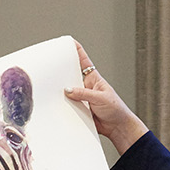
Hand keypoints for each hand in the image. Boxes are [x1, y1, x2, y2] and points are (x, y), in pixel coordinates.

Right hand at [63, 40, 149, 154]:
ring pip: (67, 91)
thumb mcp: (100, 98)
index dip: (75, 49)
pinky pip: (68, 105)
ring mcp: (81, 97)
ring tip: (53, 88)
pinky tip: (58, 104)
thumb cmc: (116, 110)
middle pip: (71, 74)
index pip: (83, 60)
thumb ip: (84, 94)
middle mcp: (86, 86)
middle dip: (62, 71)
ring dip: (61, 90)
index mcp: (93, 78)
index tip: (67, 42)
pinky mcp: (79, 109)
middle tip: (52, 68)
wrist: (117, 128)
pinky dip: (63, 105)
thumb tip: (67, 90)